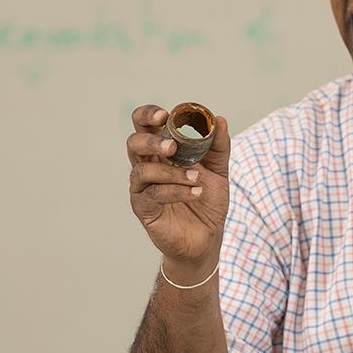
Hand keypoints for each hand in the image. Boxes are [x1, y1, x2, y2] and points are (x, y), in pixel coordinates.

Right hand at [127, 104, 230, 271]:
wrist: (208, 236)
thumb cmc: (208, 201)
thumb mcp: (219, 171)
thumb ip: (219, 147)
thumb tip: (218, 120)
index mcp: (162, 152)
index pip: (145, 126)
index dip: (148, 115)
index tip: (165, 115)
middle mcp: (148, 166)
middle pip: (133, 143)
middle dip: (150, 141)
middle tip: (172, 147)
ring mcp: (143, 187)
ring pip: (141, 169)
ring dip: (171, 172)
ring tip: (197, 179)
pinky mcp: (144, 208)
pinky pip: (151, 194)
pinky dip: (175, 191)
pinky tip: (196, 193)